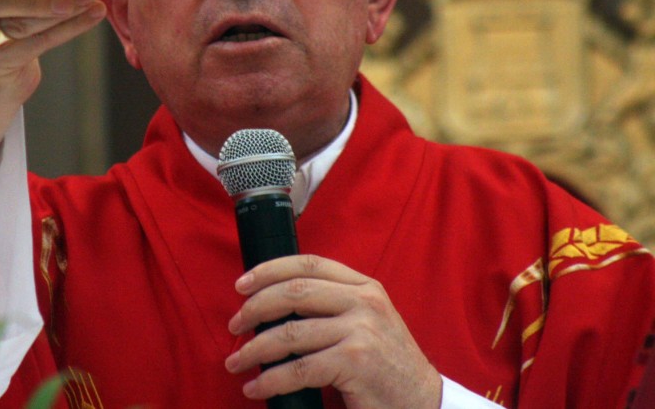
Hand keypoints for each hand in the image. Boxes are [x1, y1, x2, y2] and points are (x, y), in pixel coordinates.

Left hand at [225, 254, 441, 408]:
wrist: (423, 401)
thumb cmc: (386, 364)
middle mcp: (364, 302)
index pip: (308, 264)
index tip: (241, 284)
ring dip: (254, 350)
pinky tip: (256, 388)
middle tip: (234, 326)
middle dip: (255, 308)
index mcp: (364, 286)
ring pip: (290, 334)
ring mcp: (361, 330)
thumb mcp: (367, 320)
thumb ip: (331, 305)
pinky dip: (270, 380)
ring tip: (237, 362)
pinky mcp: (355, 362)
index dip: (269, 270)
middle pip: (293, 292)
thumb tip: (271, 304)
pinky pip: (298, 369)